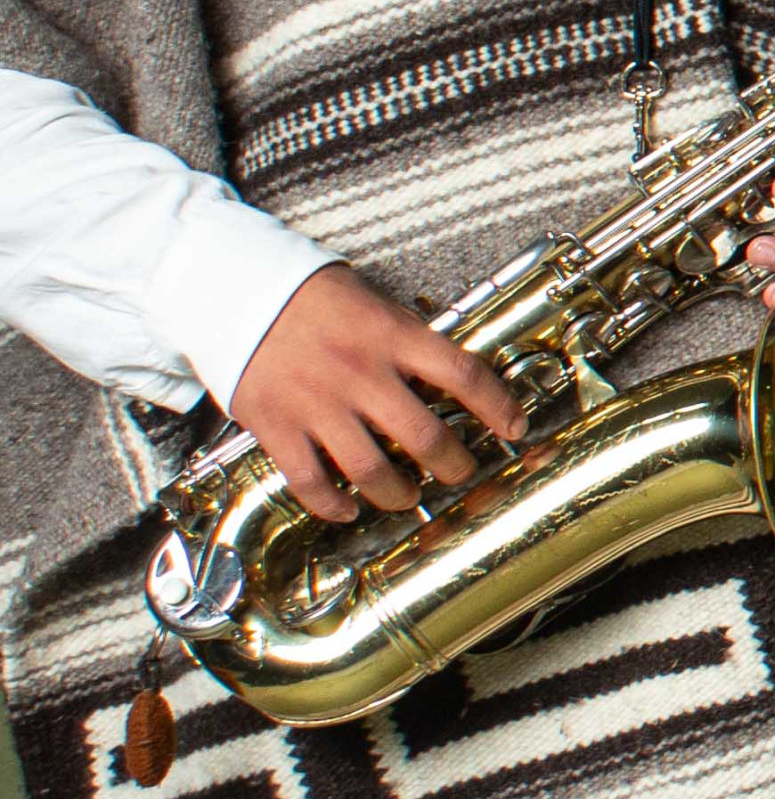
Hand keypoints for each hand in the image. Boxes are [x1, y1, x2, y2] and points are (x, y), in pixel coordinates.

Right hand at [226, 265, 528, 523]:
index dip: (498, 407)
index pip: (464, 375)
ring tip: (408, 495)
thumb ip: (409, 342)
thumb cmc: (312, 296)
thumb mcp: (375, 305)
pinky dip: (332, 504)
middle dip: (454, 465)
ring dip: (398, 492)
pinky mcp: (276, 426)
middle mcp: (360, 374)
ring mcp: (318, 403)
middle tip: (461, 472)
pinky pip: (310, 481)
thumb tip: (449, 378)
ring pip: (371, 470)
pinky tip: (348, 509)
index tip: (515, 428)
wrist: (234, 289)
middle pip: (424, 437)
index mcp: (393, 337)